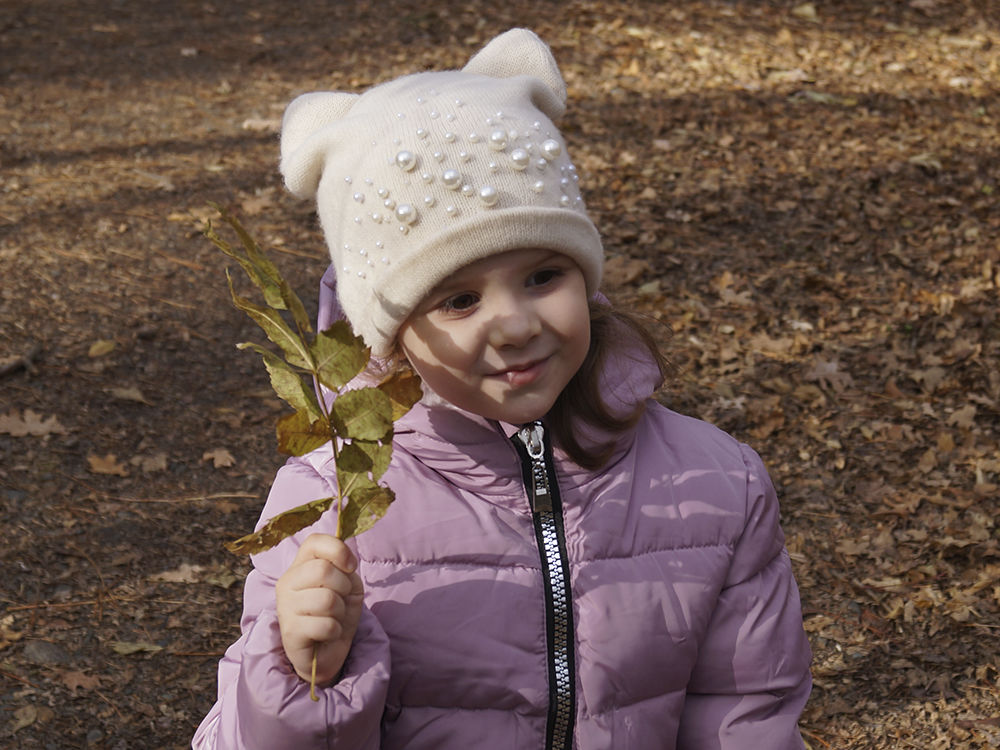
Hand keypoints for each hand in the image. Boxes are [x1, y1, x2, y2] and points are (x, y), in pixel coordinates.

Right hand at [275, 533, 363, 685]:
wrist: (325, 653)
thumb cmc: (336, 614)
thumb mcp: (347, 585)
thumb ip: (345, 569)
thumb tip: (345, 564)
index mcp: (300, 566)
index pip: (314, 541)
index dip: (338, 550)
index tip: (350, 567)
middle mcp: (287, 583)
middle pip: (323, 570)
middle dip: (344, 587)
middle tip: (341, 600)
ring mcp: (285, 607)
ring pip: (327, 599)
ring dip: (340, 612)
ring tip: (333, 619)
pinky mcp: (290, 632)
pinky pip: (326, 625)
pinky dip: (335, 630)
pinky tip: (328, 634)